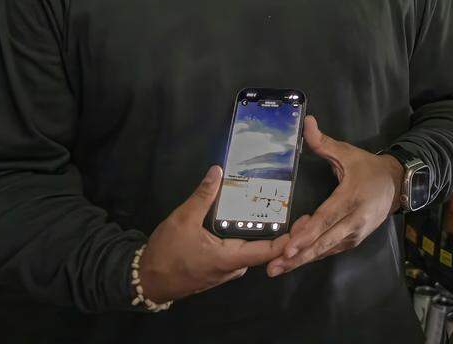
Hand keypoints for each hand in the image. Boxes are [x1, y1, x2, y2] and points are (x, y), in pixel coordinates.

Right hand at [138, 165, 289, 303]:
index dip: (290, 238)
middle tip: (293, 206)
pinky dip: (248, 238)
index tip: (306, 222)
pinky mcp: (219, 269)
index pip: (269, 251)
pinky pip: (240, 253)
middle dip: (281, 231)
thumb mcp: (182, 219)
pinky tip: (250, 220)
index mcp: (230, 258)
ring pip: (252, 251)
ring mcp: (226, 270)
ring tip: (276, 208)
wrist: (147, 280)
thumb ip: (203, 195)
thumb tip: (217, 171)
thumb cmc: (166, 254)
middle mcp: (233, 267)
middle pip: (265, 250)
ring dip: (263, 233)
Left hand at [267, 115, 402, 276]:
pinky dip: (314, 254)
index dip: (307, 234)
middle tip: (275, 267)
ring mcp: (356, 233)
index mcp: (351, 197)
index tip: (289, 247)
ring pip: (326, 250)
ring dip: (303, 259)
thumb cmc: (368, 168)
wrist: (396, 185)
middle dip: (298, 256)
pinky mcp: (354, 240)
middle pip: (324, 241)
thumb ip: (323, 142)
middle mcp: (355, 220)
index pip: (326, 218)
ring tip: (278, 268)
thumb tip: (307, 122)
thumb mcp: (347, 153)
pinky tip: (295, 258)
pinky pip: (331, 250)